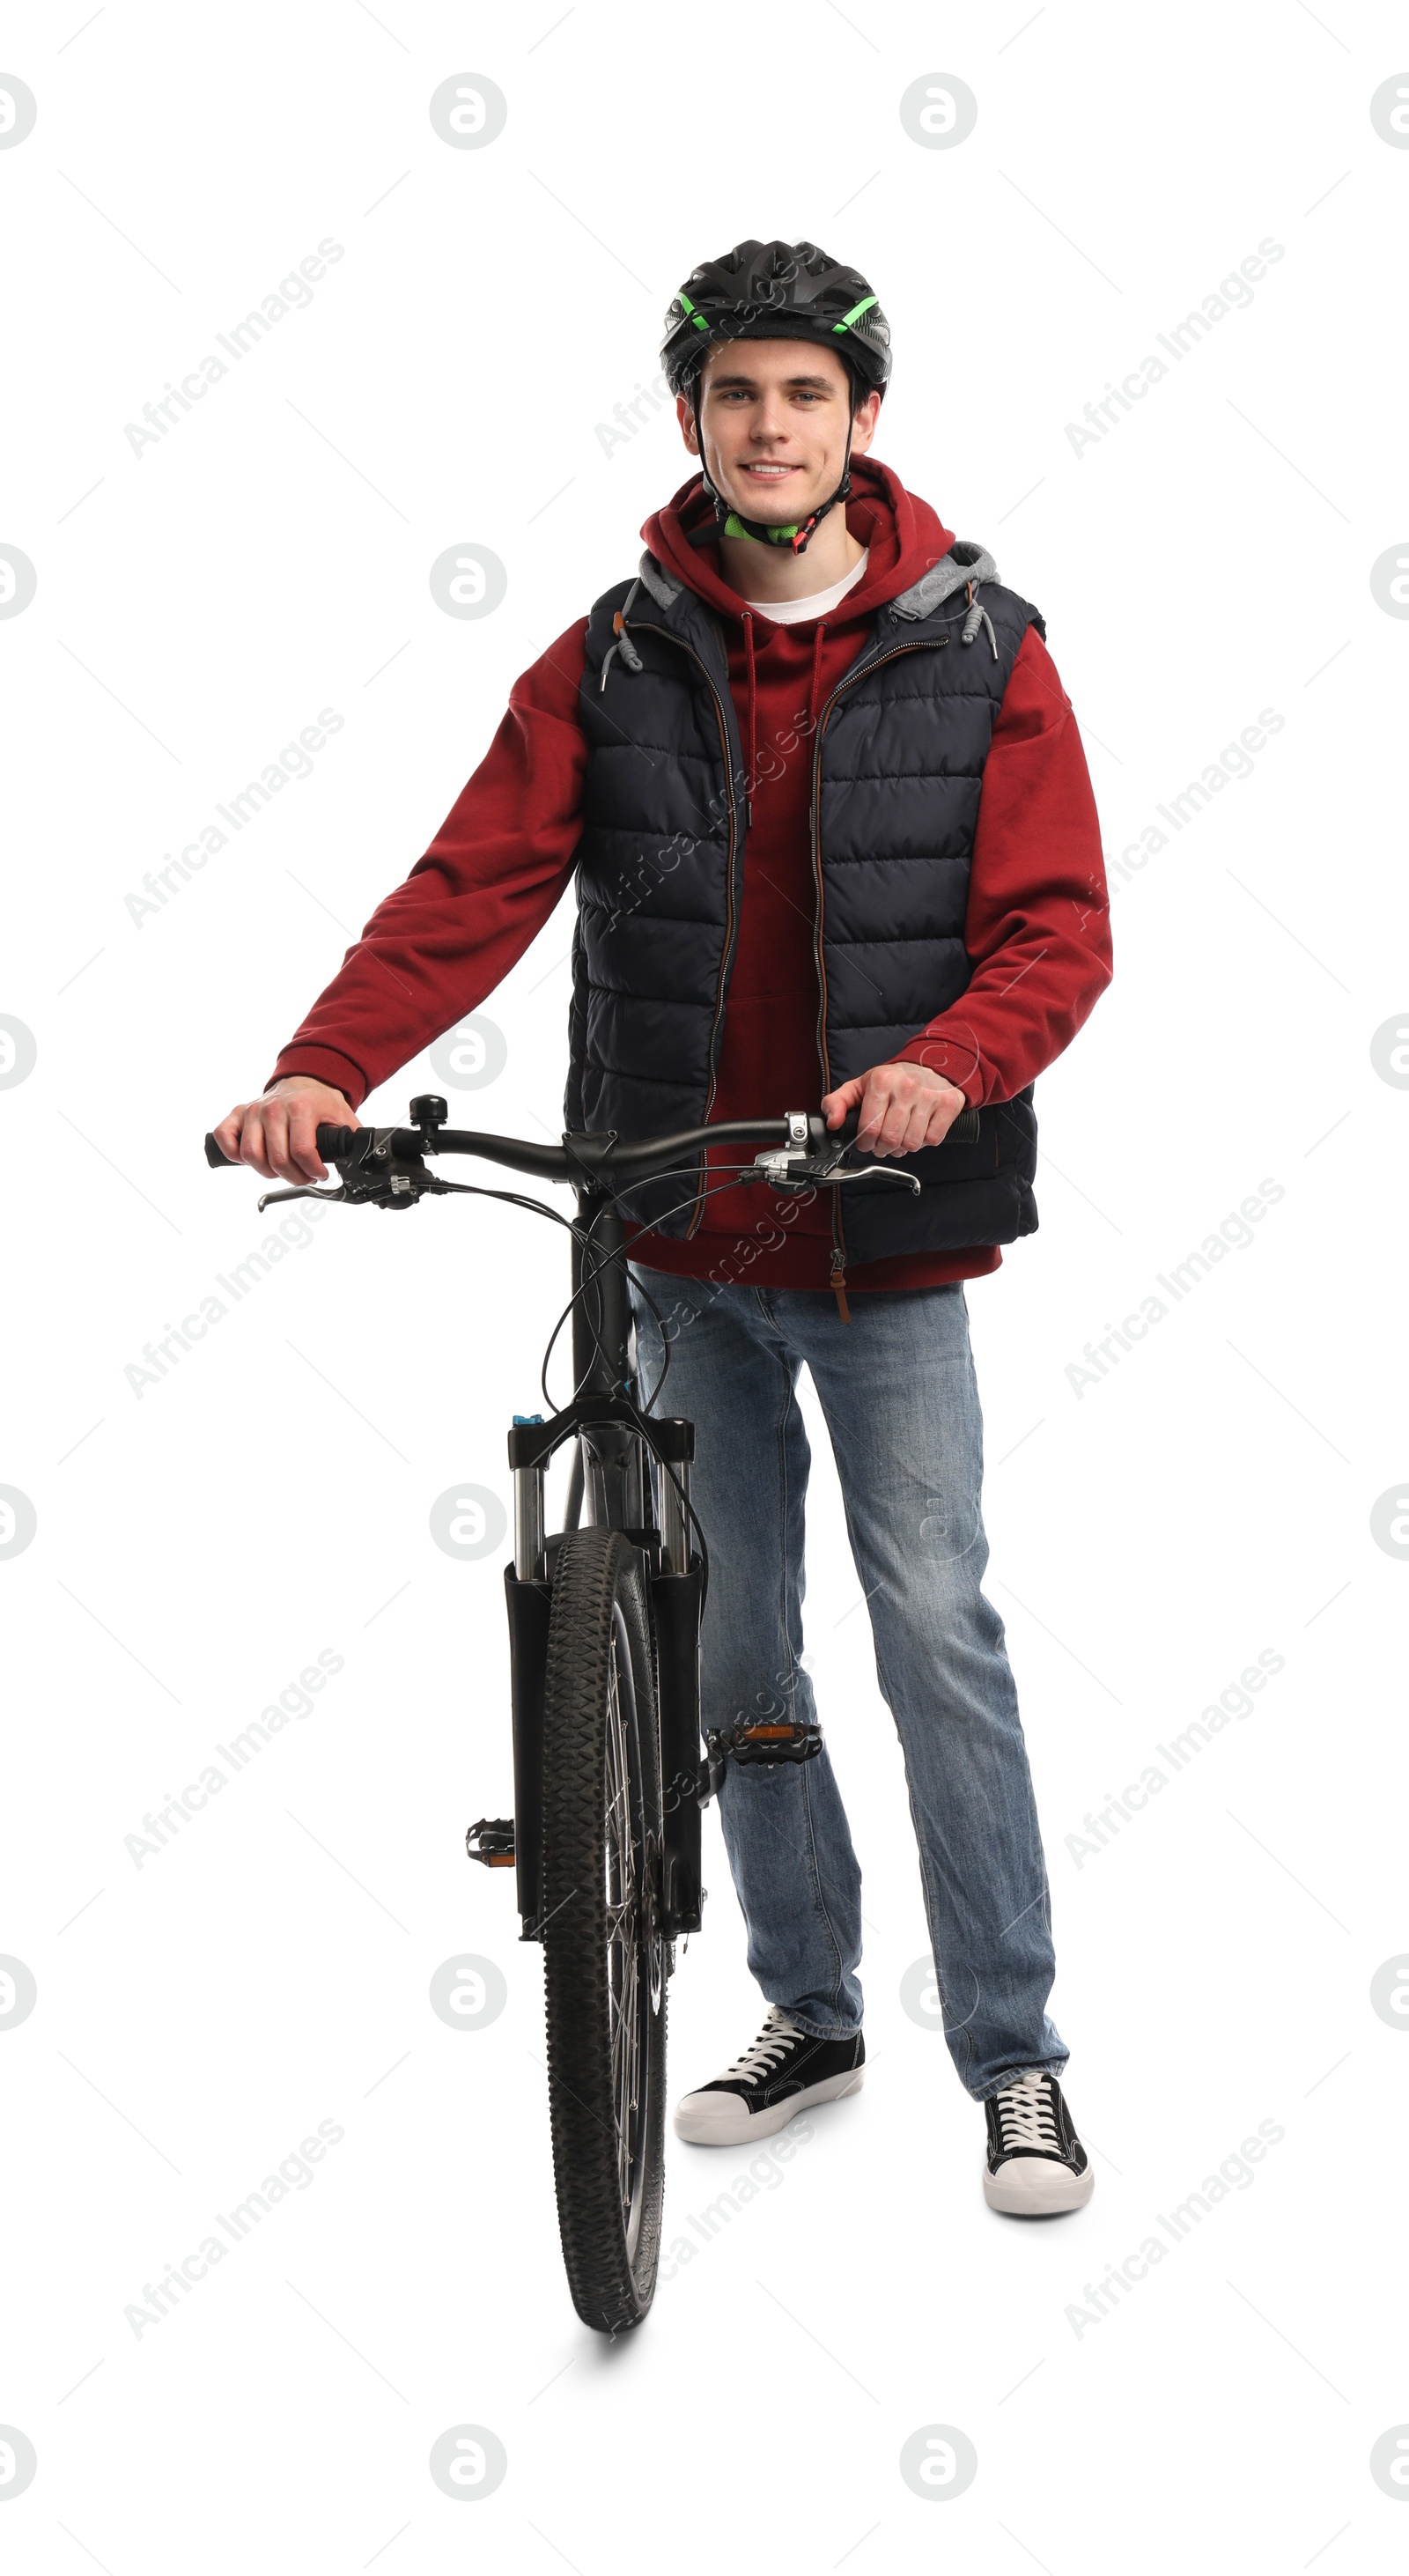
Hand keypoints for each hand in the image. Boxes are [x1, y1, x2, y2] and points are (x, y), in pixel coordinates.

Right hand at [212, 1076, 359, 1184]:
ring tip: (282, 1169)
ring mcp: (253, 1110)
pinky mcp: (238, 1113)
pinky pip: (226, 1139)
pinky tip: (252, 1158)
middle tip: (303, 1176)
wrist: (303, 1081)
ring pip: (250, 1155)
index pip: (302, 1152)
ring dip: (267, 1171)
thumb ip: (351, 1140)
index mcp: (302, 1108)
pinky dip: (234, 1155)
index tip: (320, 1174)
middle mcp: (274, 1108)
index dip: (312, 1172)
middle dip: (293, 1177)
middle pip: (276, 1159)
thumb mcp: (343, 1118)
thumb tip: (361, 1159)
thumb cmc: (321, 1104)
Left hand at [821, 1061, 968, 1157]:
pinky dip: (924, 1142)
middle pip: (890, 1139)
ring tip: (901, 1138)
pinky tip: (919, 1131)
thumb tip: (833, 1123)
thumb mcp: (860, 1086)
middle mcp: (906, 1087)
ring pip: (912, 1143)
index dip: (865, 1144)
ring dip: (904, 1148)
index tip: (867, 1143)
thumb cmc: (893, 1080)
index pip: (869, 1129)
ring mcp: (929, 1096)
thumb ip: (837, 1103)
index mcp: (881, 1082)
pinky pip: (932, 1140)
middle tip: (883, 1145)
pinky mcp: (948, 1104)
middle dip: (883, 1149)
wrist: (931, 1064)